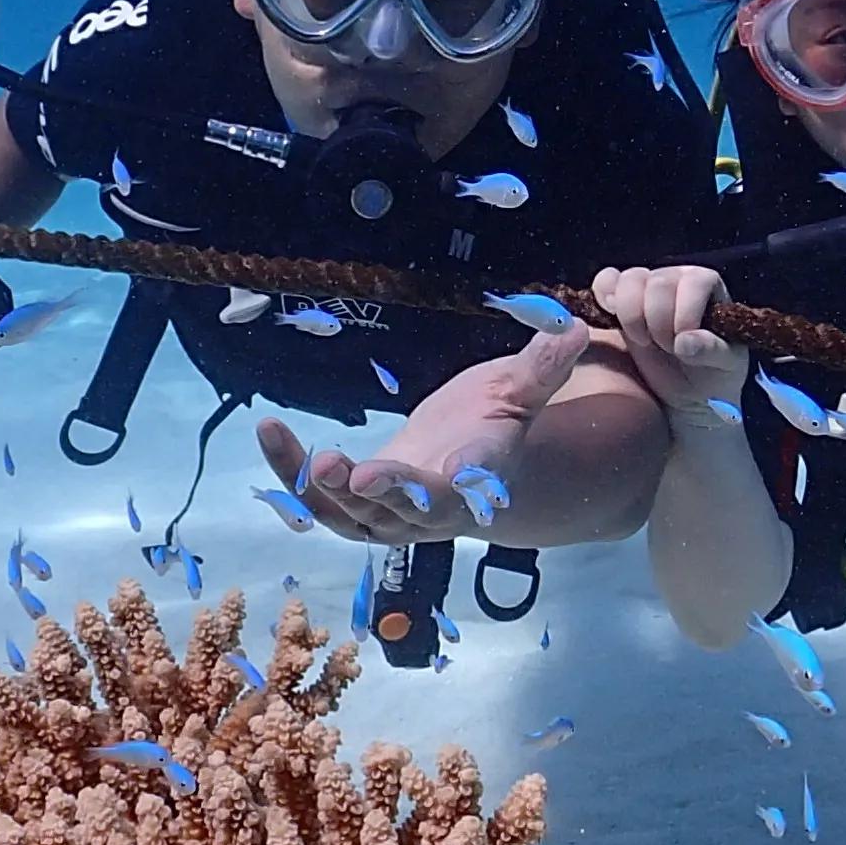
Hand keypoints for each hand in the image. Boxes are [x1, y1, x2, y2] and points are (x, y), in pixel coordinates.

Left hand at [256, 323, 591, 546]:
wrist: (463, 470)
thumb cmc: (491, 426)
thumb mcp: (518, 393)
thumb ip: (542, 367)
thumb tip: (576, 327)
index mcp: (473, 484)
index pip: (460, 491)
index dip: (442, 488)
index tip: (439, 476)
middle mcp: (428, 512)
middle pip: (399, 513)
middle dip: (371, 494)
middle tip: (343, 471)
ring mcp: (387, 517)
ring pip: (346, 514)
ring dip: (313, 484)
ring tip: (282, 440)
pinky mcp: (352, 509)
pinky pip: (315, 498)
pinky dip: (288, 469)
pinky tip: (270, 431)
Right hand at [591, 264, 746, 421]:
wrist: (685, 393)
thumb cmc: (712, 374)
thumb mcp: (725, 367)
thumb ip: (713, 351)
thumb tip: (685, 341)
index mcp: (706, 286)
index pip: (694, 281)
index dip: (685, 312)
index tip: (681, 346)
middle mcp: (676, 279)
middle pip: (658, 283)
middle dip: (658, 322)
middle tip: (665, 349)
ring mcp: (646, 286)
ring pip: (629, 280)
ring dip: (632, 315)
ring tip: (643, 341)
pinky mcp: (619, 299)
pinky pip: (606, 281)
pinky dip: (604, 294)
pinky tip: (611, 317)